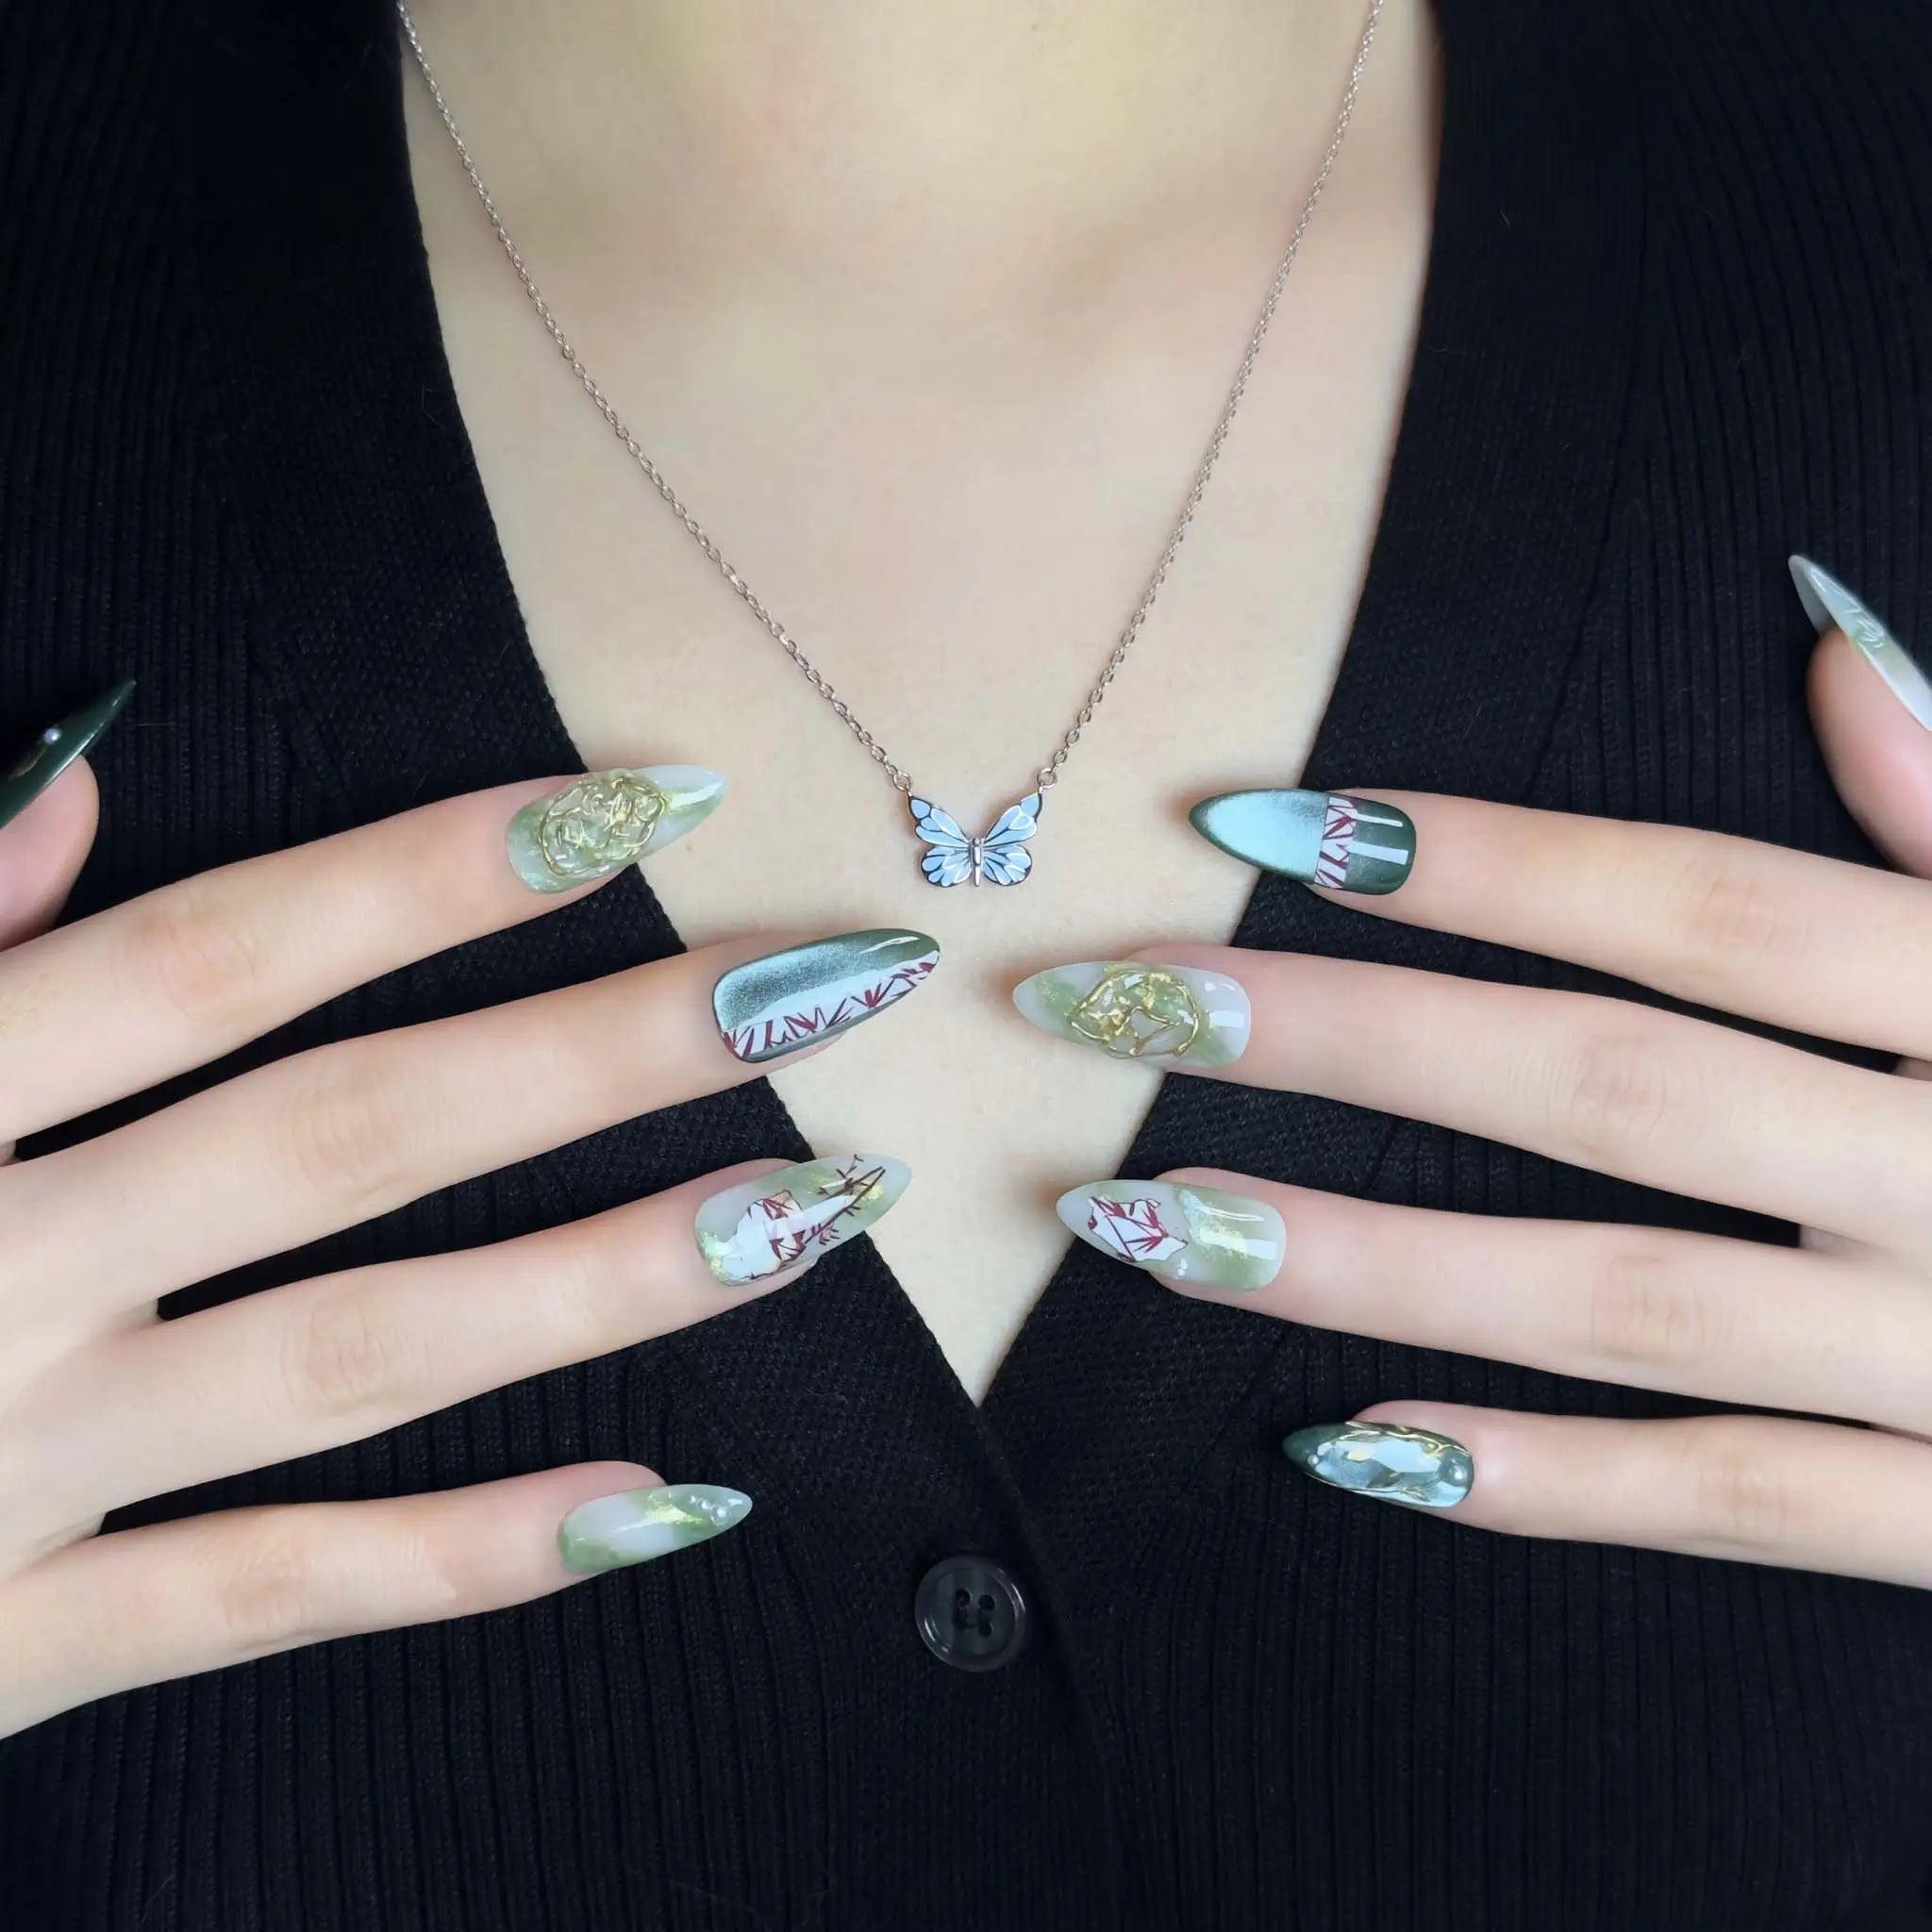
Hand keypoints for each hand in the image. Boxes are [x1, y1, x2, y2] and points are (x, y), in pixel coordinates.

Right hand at [0, 719, 924, 1735]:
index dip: (440, 874)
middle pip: (355, 1134)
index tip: (646, 807)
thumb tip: (68, 788)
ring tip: (816, 1217)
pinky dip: (468, 1558)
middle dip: (603, 1050)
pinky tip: (667, 1506)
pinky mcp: (9, 1643)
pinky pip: (273, 1594)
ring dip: (608, 1281)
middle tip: (828, 989)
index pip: (224, 955)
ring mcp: (14, 1467)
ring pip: (367, 1354)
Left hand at [1017, 561, 1931, 1584]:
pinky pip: (1731, 1511)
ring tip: (1150, 1223)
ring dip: (1370, 1264)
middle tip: (1110, 1004)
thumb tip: (1828, 638)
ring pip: (1617, 1301)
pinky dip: (1548, 1487)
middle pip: (1599, 1085)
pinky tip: (1354, 1452)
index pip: (1693, 902)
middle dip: (1344, 1040)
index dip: (1477, 856)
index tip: (1263, 820)